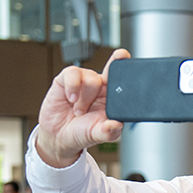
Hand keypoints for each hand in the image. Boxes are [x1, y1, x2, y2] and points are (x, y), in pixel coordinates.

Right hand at [35, 48, 130, 167]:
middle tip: (121, 56)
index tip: (134, 64)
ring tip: (79, 111)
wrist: (58, 135)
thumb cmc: (81, 133)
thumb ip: (108, 131)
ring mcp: (84, 81)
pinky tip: (71, 99)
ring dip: (85, 97)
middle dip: (116, 62)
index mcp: (111, 99)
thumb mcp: (96, 135)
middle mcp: (100, 87)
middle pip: (111, 70)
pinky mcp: (66, 79)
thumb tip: (117, 126)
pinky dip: (72, 87)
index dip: (128, 71)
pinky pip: (72, 73)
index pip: (123, 83)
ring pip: (91, 77)